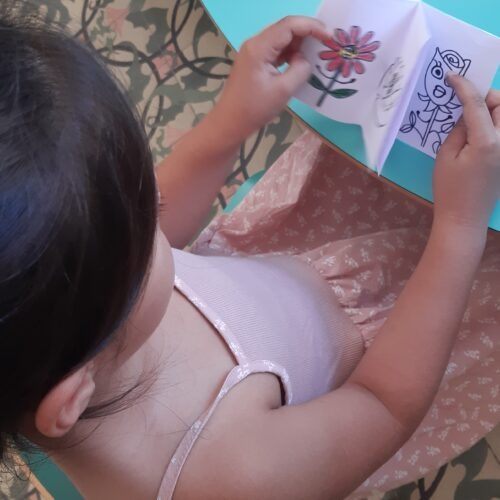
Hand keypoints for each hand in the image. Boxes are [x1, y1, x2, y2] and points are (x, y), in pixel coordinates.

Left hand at [211, 16, 328, 143]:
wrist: (230, 123)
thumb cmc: (254, 109)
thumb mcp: (283, 90)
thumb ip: (300, 69)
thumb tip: (304, 59)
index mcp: (259, 47)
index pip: (289, 25)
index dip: (312, 27)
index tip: (330, 37)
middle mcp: (255, 44)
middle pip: (285, 29)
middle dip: (308, 33)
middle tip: (327, 45)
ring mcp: (253, 53)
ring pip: (281, 40)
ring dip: (300, 44)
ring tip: (318, 54)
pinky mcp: (255, 63)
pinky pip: (276, 51)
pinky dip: (290, 54)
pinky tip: (301, 63)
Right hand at [433, 74, 499, 235]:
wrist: (464, 218)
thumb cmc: (449, 189)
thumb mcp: (445, 156)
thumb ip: (458, 130)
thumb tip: (466, 114)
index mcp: (487, 141)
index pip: (477, 104)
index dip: (464, 86)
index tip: (452, 76)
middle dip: (486, 95)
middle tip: (465, 99)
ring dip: (493, 108)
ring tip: (473, 113)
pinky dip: (494, 123)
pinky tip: (478, 129)